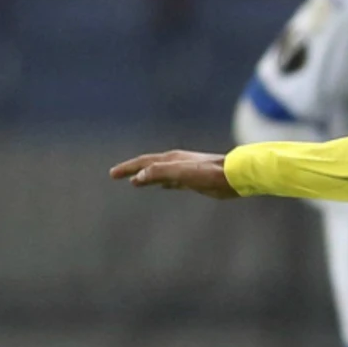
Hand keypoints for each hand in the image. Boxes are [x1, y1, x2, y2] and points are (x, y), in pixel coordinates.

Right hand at [110, 151, 238, 198]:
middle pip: (149, 165)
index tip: (113, 174)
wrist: (234, 175)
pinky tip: (163, 186)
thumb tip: (139, 176)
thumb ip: (161, 172)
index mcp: (171, 159)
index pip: (143, 163)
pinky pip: (173, 181)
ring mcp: (185, 171)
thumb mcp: (182, 173)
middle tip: (117, 175)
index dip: (127, 168)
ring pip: (160, 173)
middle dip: (133, 170)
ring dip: (146, 177)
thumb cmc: (209, 173)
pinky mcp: (195, 180)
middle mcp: (176, 163)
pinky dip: (163, 182)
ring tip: (135, 182)